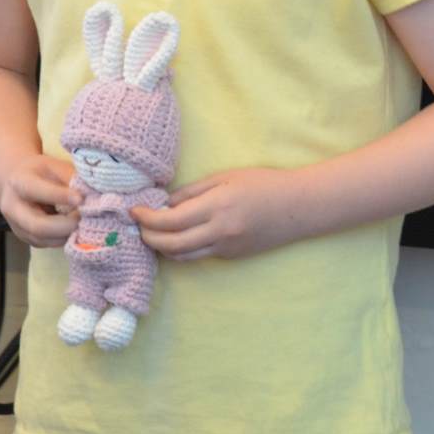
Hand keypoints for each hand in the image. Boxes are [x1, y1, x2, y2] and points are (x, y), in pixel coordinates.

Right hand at [0, 154, 81, 248]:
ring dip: (68, 234)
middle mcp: (14, 208)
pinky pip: (49, 243)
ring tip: (83, 223)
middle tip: (84, 217)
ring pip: (44, 239)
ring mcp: (19, 227)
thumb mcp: (54, 166)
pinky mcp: (28, 238)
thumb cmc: (40, 173)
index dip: (60, 196)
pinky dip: (65, 238)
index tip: (81, 199)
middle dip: (66, 225)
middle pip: (38, 226)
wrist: (14, 185)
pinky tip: (75, 228)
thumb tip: (91, 194)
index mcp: (19, 183)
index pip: (37, 191)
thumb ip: (70, 178)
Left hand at [132, 168, 296, 261]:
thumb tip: (165, 203)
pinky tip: (180, 237)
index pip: (169, 220)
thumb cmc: (265, 183)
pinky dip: (184, 248)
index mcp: (217, 206)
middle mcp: (219, 231)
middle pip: (170, 244)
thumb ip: (193, 191)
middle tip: (138, 227)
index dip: (146, 218)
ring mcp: (226, 247)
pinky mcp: (232, 255)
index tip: (134, 211)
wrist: (299, 207)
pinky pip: (201, 254)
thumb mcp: (227, 178)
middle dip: (148, 237)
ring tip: (153, 235)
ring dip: (163, 248)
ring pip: (183, 256)